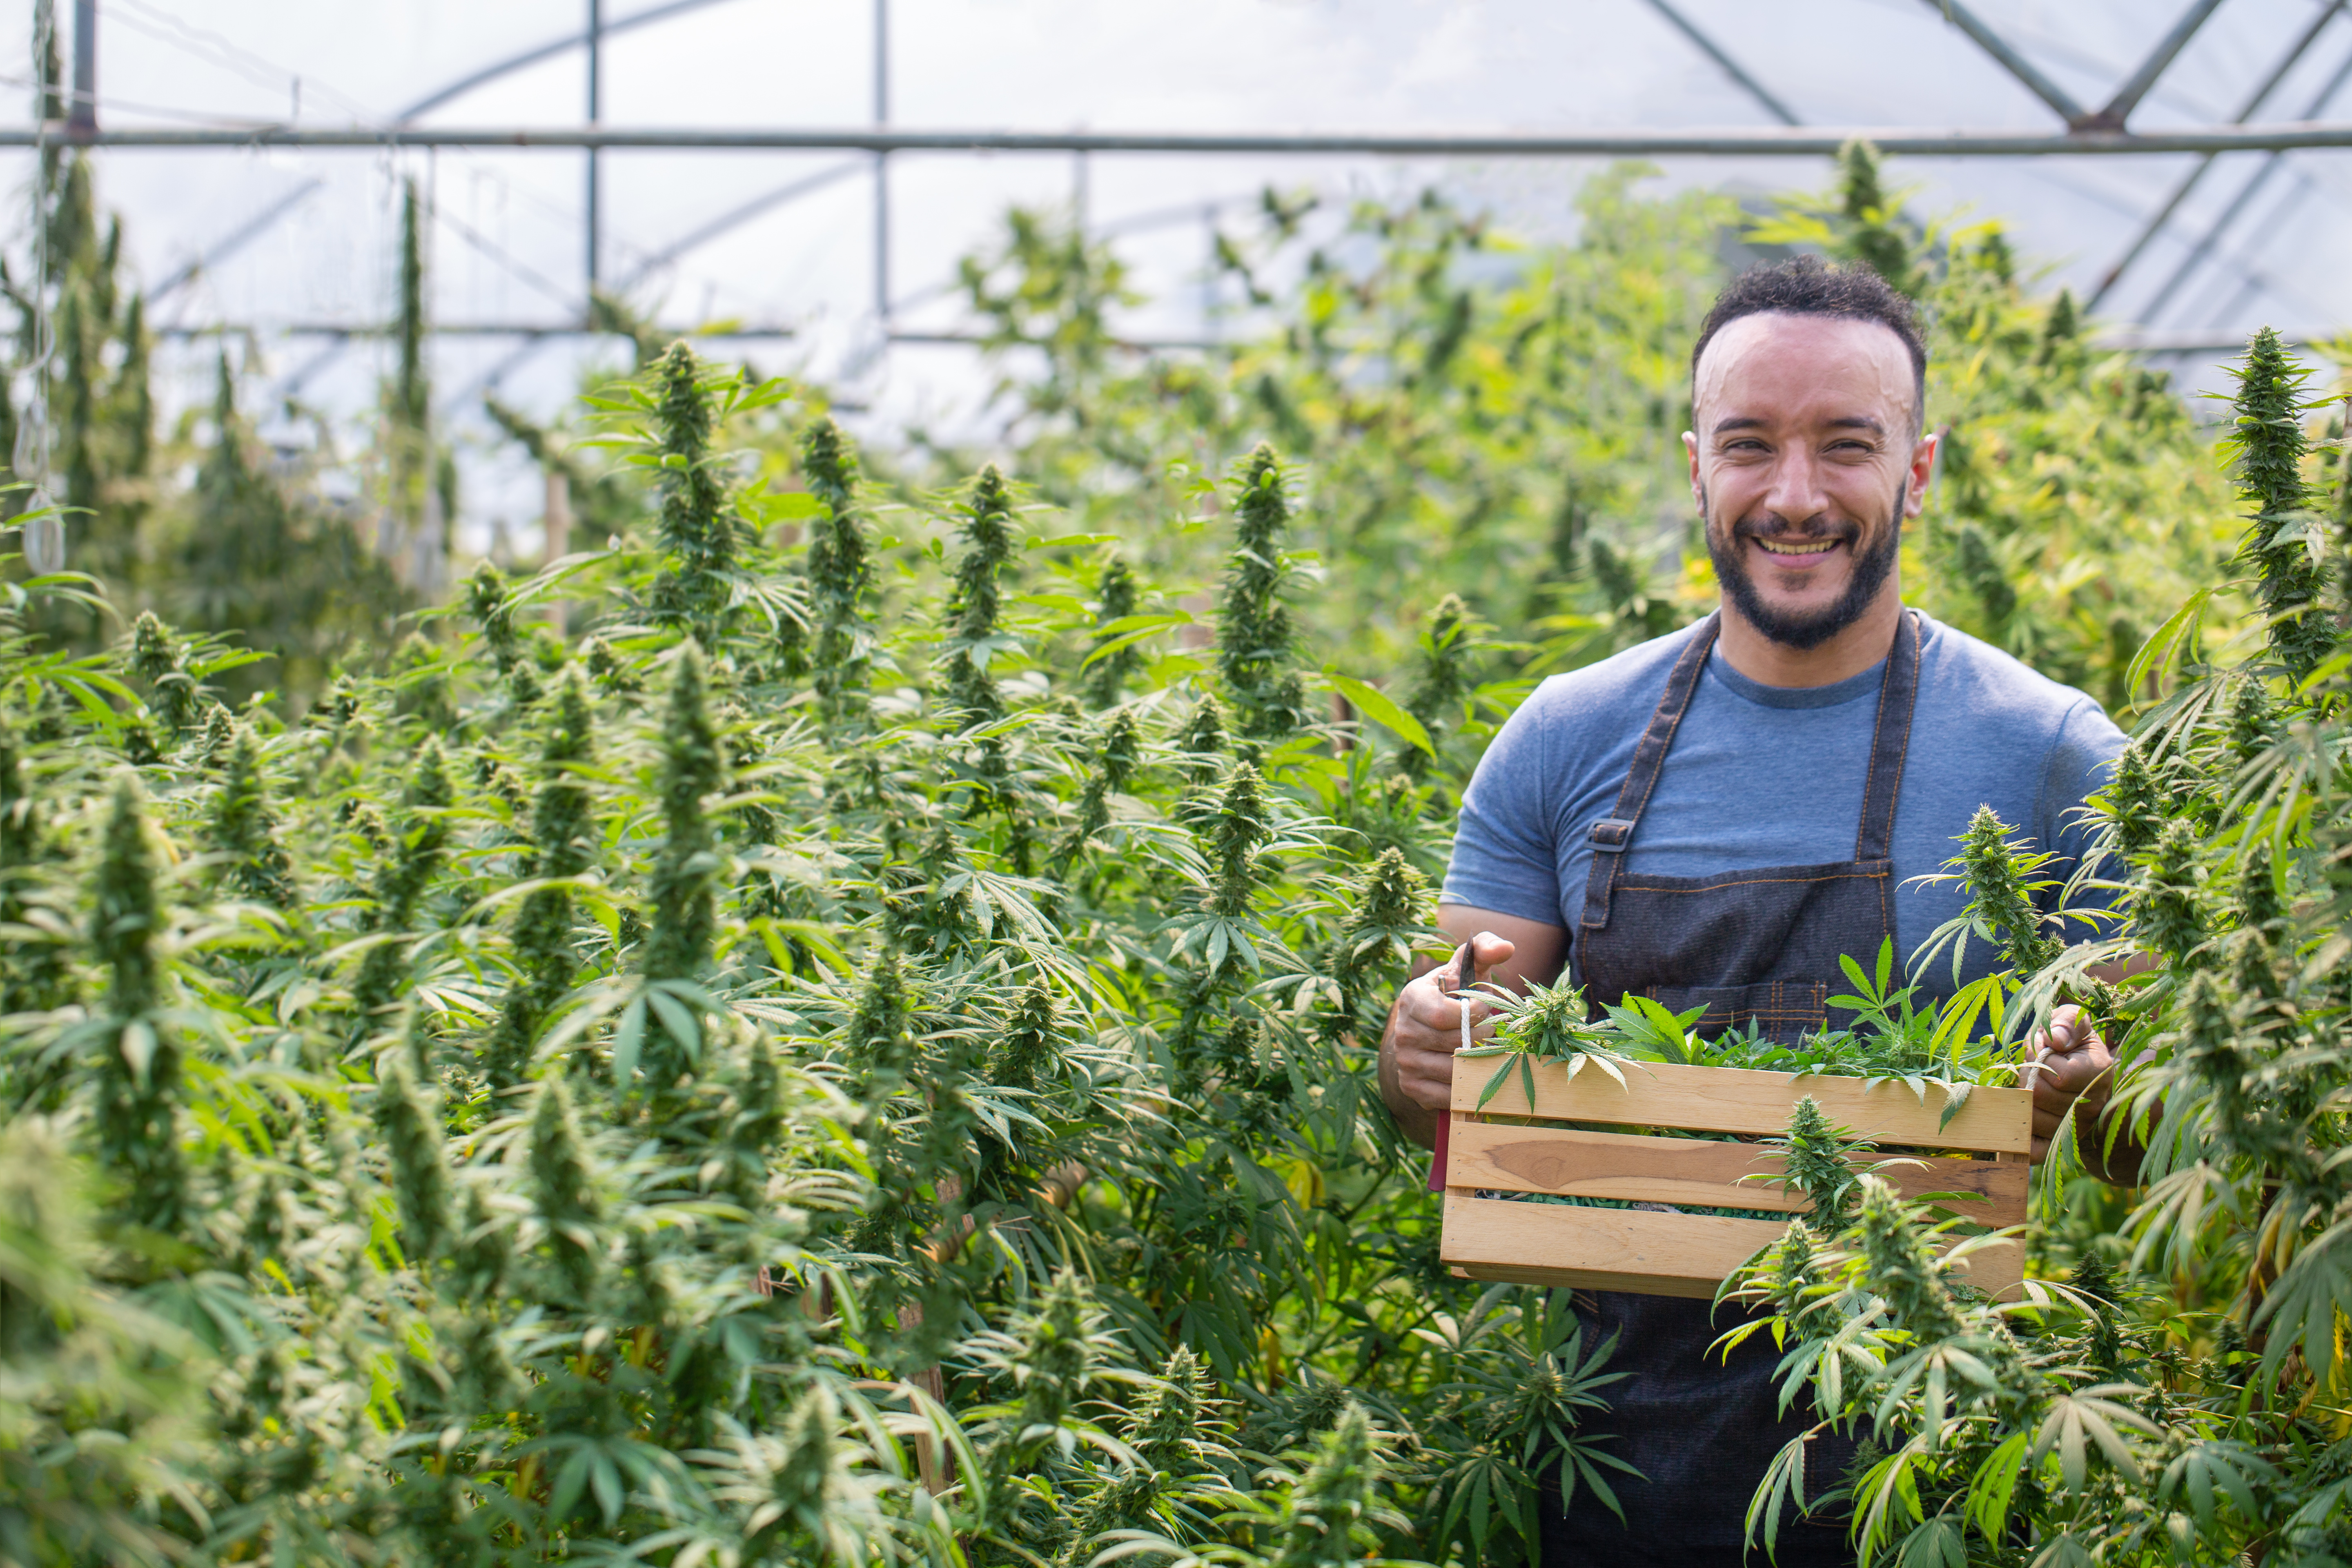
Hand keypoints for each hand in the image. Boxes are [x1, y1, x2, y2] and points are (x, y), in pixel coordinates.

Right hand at [1384, 931, 1513, 1121]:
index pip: (1445, 1015)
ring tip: (1488, 1048)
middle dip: (1482, 1037)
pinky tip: (1476, 1071)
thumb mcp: (1466, 967)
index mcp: (1412, 998)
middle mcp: (1403, 1032)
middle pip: (1454, 1044)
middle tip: (1493, 1030)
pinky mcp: (1412, 1087)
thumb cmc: (1454, 994)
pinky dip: (1468, 1087)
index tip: (1486, 1008)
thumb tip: (1507, 947)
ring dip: (1480, 1063)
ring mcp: (1405, 1062)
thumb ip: (1484, 949)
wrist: (1428, 1029)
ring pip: (1454, 1071)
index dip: (1474, 1014)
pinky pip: (1447, 1095)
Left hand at [2025, 1004, 2115, 1163]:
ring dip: (2020, 1100)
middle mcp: (2091, 1105)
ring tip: (2031, 1087)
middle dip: (2026, 1078)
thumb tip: (2055, 1040)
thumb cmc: (2072, 1042)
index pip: (2057, 1075)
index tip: (2045, 1050)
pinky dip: (2019, 1140)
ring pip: (2031, 1118)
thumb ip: (2067, 1023)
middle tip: (2031, 1068)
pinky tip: (2014, 1124)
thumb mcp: (2074, 1021)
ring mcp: (2076, 1128)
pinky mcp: (2060, 1144)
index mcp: (2098, 1073)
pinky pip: (2035, 1152)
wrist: (2083, 1072)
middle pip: (2039, 1097)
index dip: (2040, 1059)